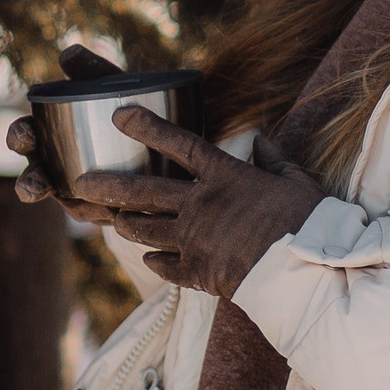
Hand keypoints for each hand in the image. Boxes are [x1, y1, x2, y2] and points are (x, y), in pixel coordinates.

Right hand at [6, 42, 128, 225]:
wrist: (167, 136)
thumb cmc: (126, 105)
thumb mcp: (111, 85)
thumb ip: (91, 71)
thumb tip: (69, 53)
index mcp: (49, 132)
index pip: (25, 135)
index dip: (20, 136)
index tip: (26, 136)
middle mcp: (57, 165)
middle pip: (36, 176)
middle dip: (31, 181)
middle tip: (34, 187)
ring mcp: (77, 191)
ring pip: (65, 202)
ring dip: (66, 206)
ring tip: (70, 207)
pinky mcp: (104, 210)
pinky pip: (100, 216)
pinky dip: (102, 213)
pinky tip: (111, 213)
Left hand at [72, 108, 326, 299]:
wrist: (305, 274)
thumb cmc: (308, 223)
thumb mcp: (295, 181)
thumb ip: (273, 159)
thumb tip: (261, 138)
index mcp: (225, 176)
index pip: (178, 143)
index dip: (146, 127)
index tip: (119, 115)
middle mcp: (201, 204)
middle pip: (142, 190)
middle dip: (107, 185)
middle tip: (80, 182)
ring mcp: (195, 240)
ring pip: (144, 228)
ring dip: (126, 223)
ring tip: (114, 219)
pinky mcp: (197, 272)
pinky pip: (164, 265)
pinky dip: (155, 260)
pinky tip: (151, 257)